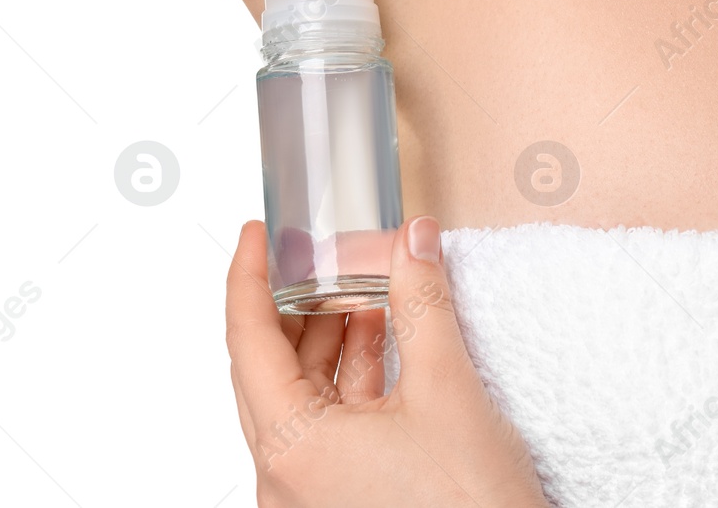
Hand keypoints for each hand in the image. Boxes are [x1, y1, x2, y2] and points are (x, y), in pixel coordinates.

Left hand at [225, 217, 549, 507]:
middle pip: (267, 370)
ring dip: (329, 339)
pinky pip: (329, 424)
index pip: (248, 342)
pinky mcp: (343, 496)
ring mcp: (312, 491)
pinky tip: (382, 342)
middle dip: (295, 305)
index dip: (249, 278)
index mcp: (292, 448)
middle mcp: (287, 476)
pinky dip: (351, 377)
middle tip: (312, 256)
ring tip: (362, 291)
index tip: (256, 236)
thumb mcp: (447, 388)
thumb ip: (422, 304)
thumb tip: (412, 243)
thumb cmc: (469, 506)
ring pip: (301, 398)